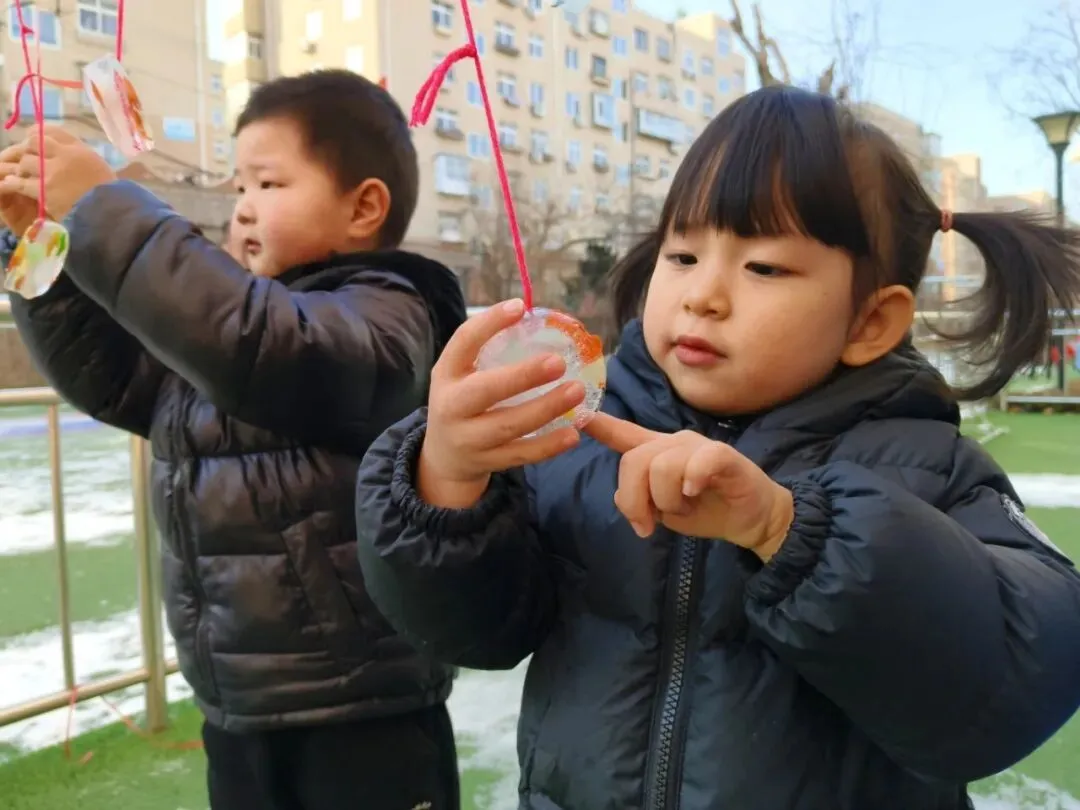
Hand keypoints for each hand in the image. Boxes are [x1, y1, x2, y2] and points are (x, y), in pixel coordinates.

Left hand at [0, 125, 115, 220]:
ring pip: (26, 162)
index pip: (52, 131)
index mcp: (80, 150)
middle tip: (29, 160)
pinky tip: (11, 183)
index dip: (39, 134)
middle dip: (29, 150)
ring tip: (24, 176)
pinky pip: (20, 182)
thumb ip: (82, 159)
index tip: (36, 141)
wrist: (108, 213)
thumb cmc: (110, 194)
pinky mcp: (43, 190)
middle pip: (34, 143)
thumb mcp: (100, 168)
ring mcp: (52, 172)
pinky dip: (14, 183)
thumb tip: (68, 155)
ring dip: (23, 169)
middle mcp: (64, 156)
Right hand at [418, 298, 585, 508]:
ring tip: (576, 391)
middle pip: (485, 390)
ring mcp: (468, 438)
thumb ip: (487, 350)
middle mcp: (452, 406)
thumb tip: (534, 315)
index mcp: (446, 374)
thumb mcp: (460, 374)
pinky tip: (573, 433)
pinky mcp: (488, 462)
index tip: (520, 307)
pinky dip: (548, 446)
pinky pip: (521, 455)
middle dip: (523, 376)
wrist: (444, 457)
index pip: (463, 342)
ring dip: (545, 409)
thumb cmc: (462, 401)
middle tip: (559, 362)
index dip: (489, 323)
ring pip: (508, 426)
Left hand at [584, 413, 793, 559]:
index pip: (624, 435)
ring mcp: (698, 446)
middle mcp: (674, 443)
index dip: (601, 426)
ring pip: (660, 466)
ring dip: (667, 500)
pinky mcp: (723, 455)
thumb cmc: (706, 510)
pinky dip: (690, 480)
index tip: (579, 416)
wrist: (752, 519)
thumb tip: (618, 496)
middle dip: (634, 499)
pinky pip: (697, 461)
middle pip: (634, 461)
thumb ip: (639, 499)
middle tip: (648, 525)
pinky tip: (694, 491)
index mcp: (657, 453)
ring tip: (684, 510)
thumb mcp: (663, 511)